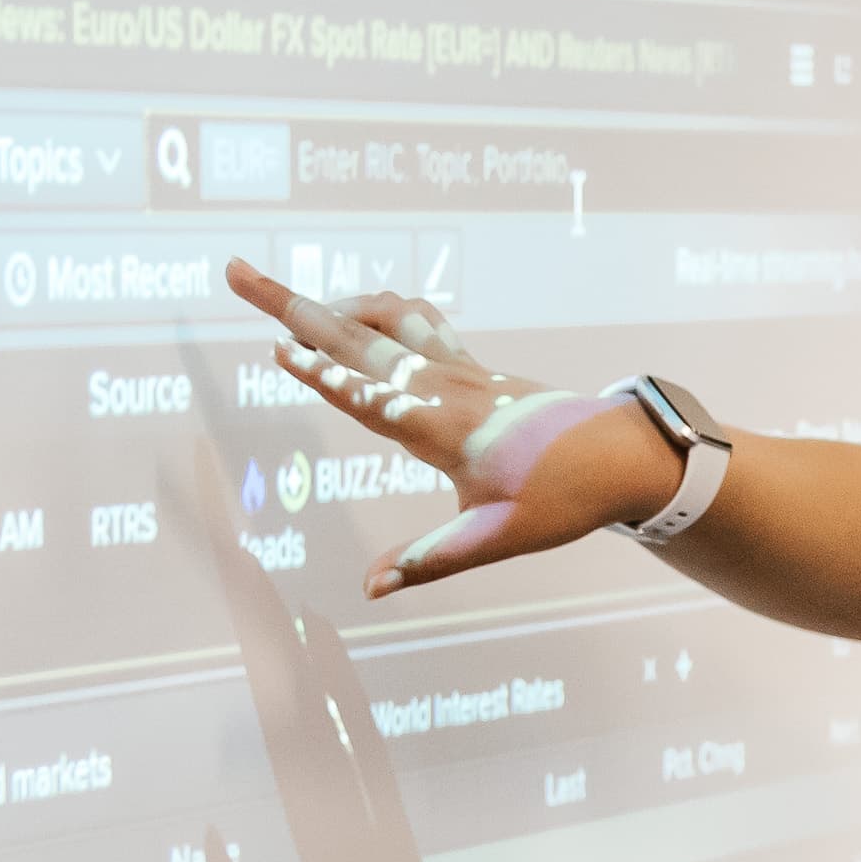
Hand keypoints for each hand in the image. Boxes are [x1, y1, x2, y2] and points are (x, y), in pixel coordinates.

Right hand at [223, 259, 665, 596]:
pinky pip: (417, 322)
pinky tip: (357, 312)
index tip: (279, 347)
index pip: (368, 397)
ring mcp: (459, 370)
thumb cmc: (562, 500)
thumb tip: (371, 588)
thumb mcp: (497, 538)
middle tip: (237, 273)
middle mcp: (444, 389)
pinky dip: (378, 309)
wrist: (622, 456)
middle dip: (293, 308)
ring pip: (384, 319)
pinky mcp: (472, 366)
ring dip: (331, 303)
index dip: (322, 374)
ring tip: (286, 304)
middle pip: (356, 339)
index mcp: (443, 430)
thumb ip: (431, 560)